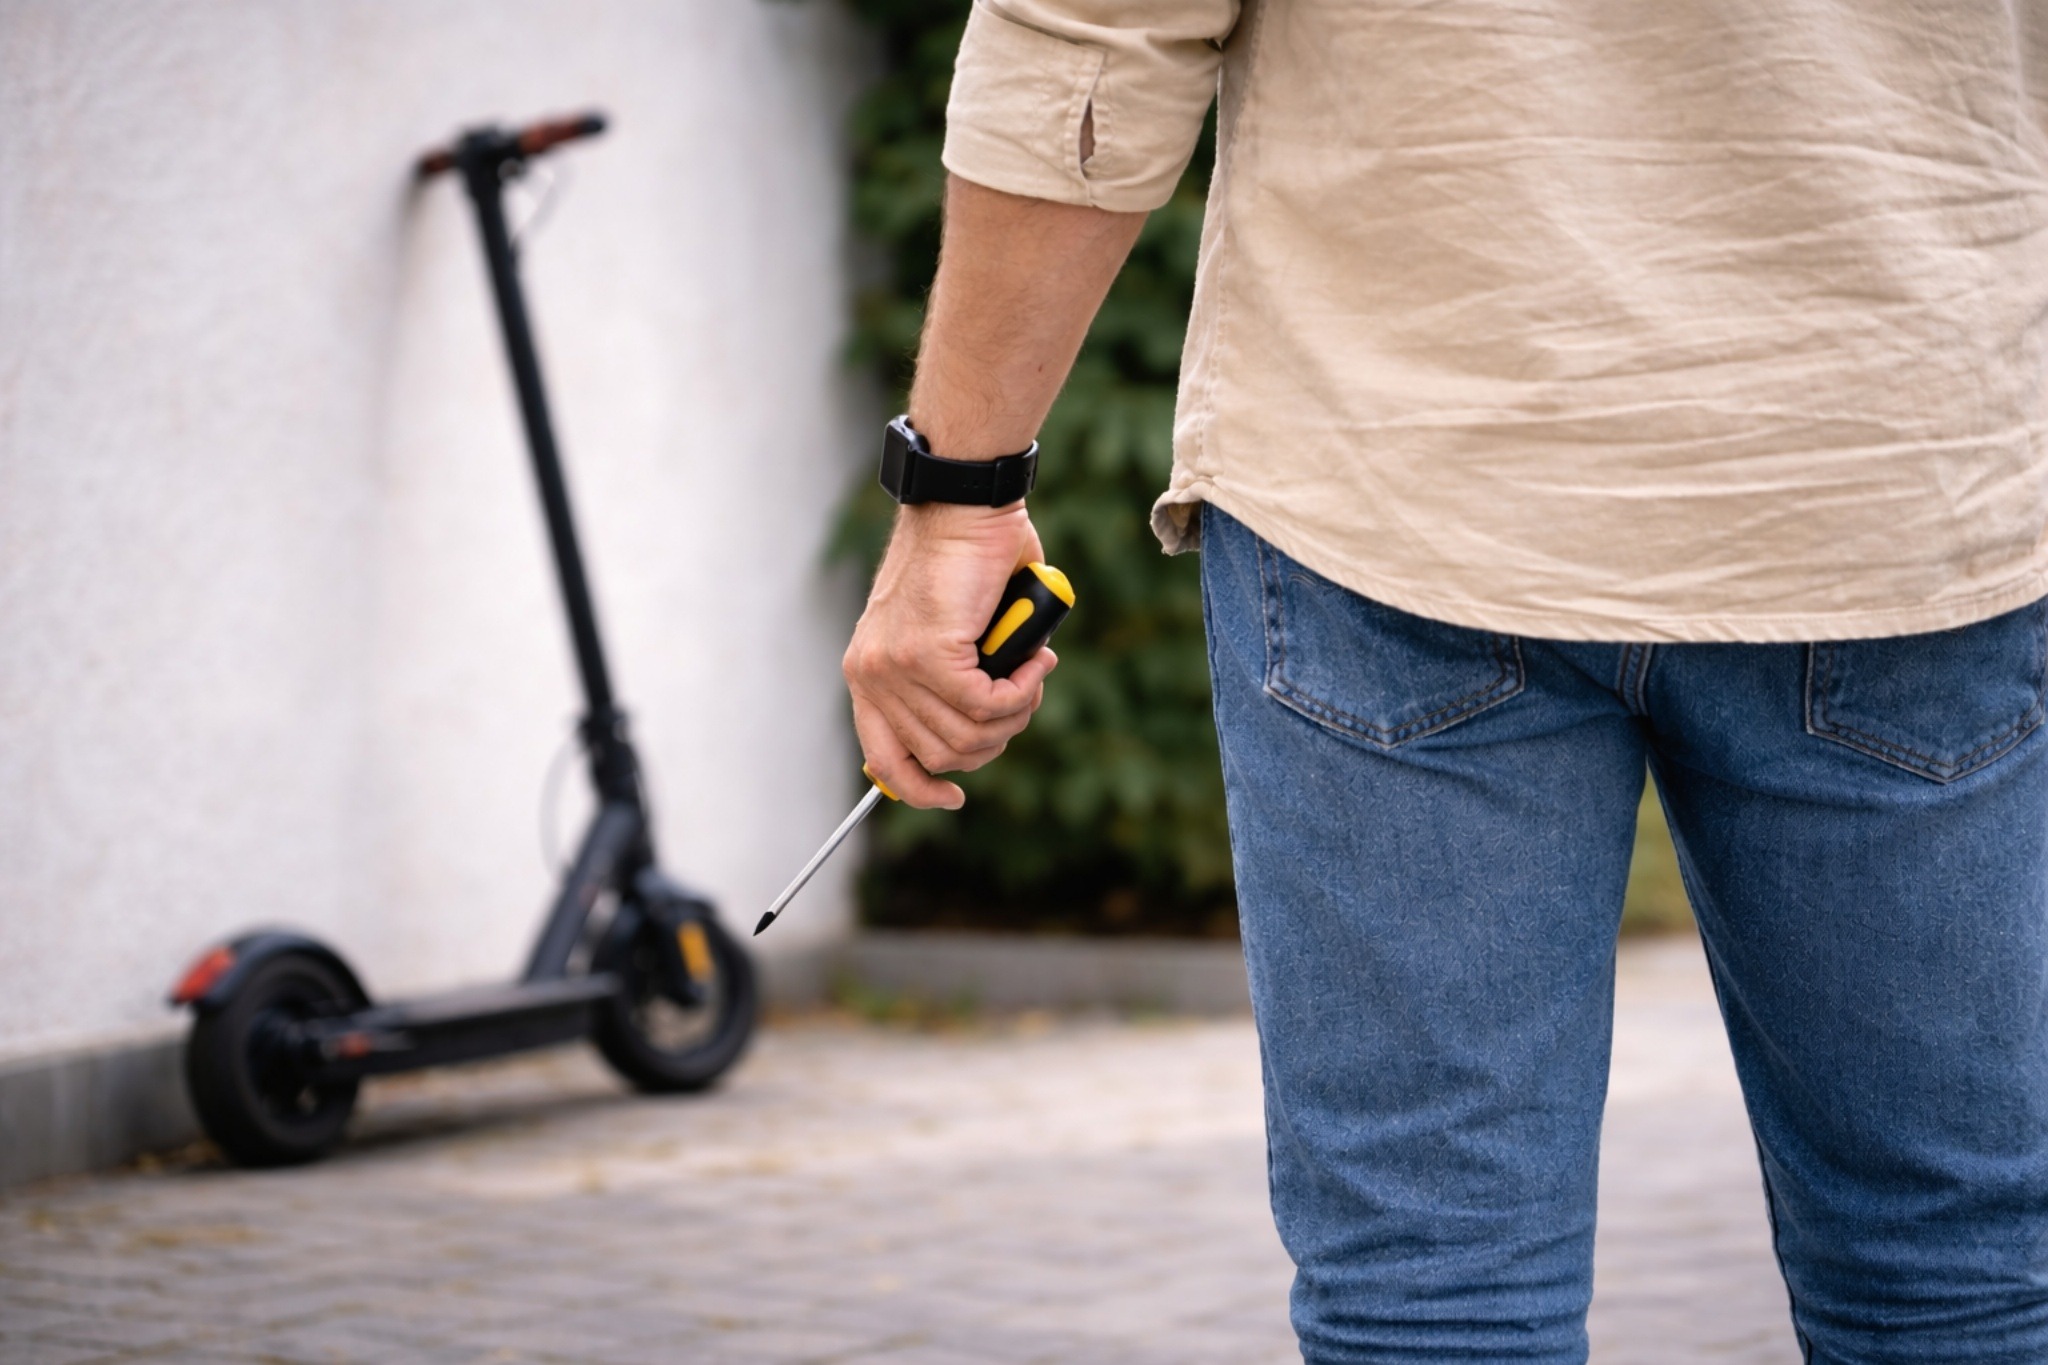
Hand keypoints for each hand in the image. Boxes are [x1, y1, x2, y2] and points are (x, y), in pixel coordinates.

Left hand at [843, 502, 1057, 808]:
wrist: (964, 505)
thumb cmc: (968, 558)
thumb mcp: (952, 632)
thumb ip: (956, 679)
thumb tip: (985, 723)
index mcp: (869, 672)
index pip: (884, 760)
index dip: (921, 789)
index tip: (954, 796)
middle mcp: (872, 674)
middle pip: (942, 755)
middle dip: (995, 738)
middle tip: (1024, 696)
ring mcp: (897, 666)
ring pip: (969, 733)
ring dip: (1016, 711)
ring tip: (1033, 671)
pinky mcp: (929, 653)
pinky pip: (985, 704)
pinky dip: (1021, 691)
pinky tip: (1034, 662)